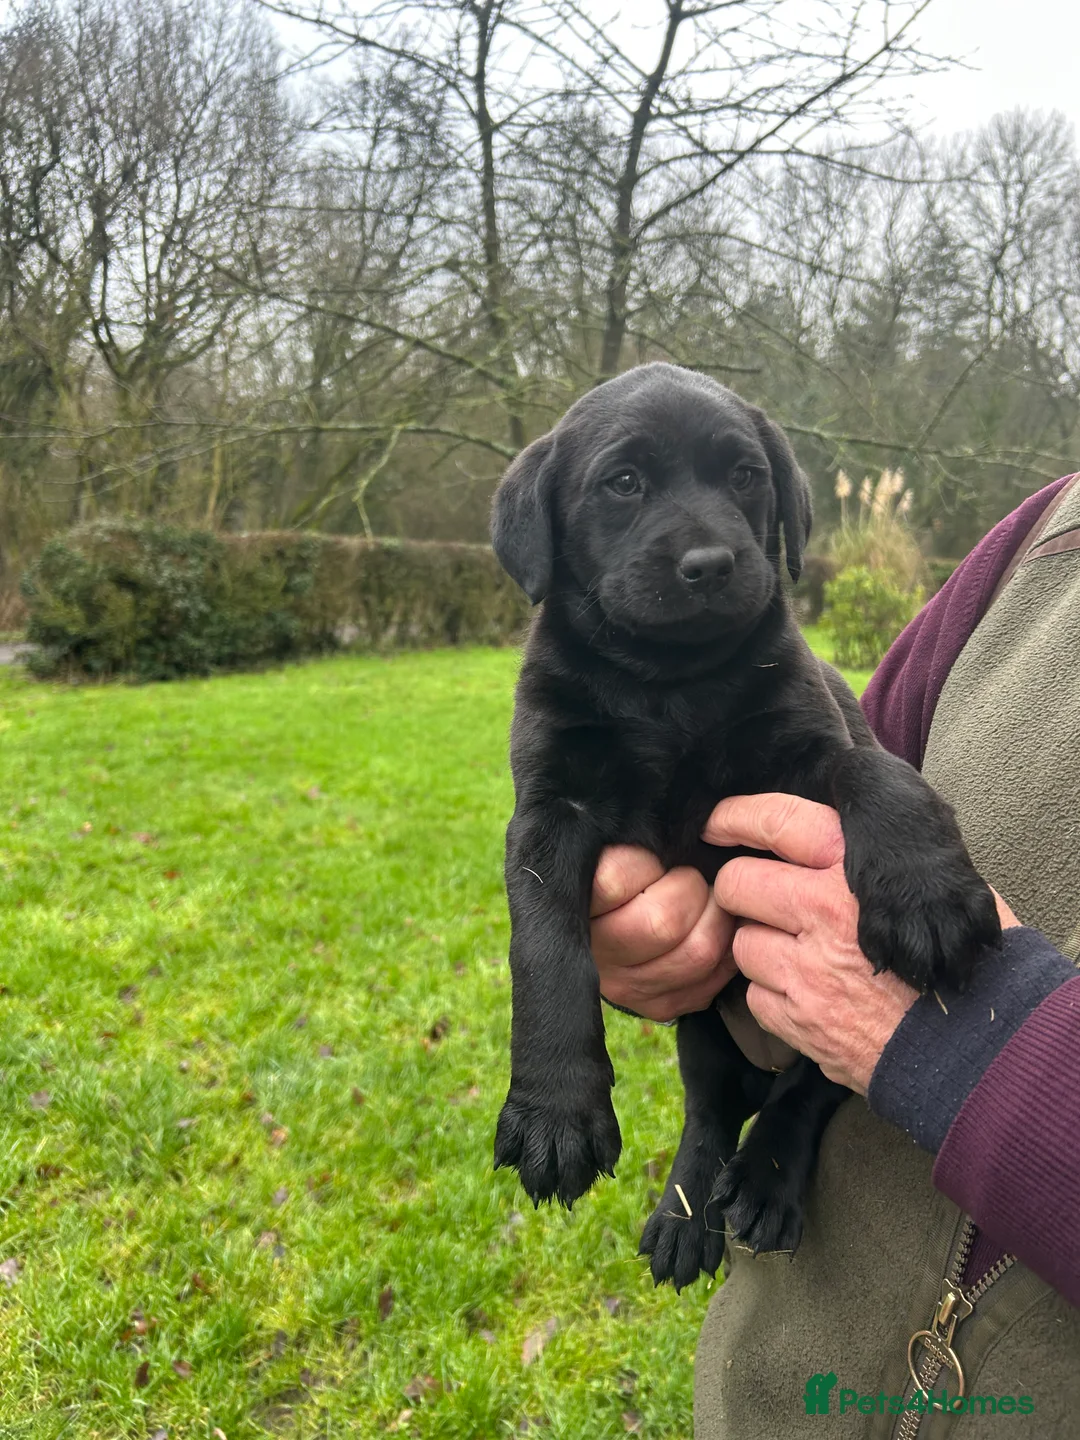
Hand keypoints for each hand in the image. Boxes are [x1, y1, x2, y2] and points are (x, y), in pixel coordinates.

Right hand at [590, 846, 736, 1022]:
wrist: (605, 916)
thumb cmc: (615, 866)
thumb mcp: (608, 844)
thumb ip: (629, 837)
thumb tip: (669, 830)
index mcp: (575, 905)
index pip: (614, 880)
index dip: (646, 860)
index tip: (651, 856)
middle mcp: (596, 954)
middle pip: (663, 922)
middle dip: (691, 887)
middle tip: (689, 876)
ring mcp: (627, 987)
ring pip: (697, 952)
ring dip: (716, 917)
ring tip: (707, 900)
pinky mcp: (657, 1005)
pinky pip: (711, 980)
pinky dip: (725, 950)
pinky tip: (712, 930)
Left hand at [705, 793, 1019, 1093]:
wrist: (977, 1048)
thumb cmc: (962, 961)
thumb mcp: (934, 888)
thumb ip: (878, 862)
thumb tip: (826, 843)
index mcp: (860, 870)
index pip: (777, 821)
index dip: (737, 817)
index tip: (717, 824)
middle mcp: (824, 912)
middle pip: (738, 883)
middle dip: (740, 891)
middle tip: (758, 900)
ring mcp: (807, 969)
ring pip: (740, 942)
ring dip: (758, 948)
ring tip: (796, 955)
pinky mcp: (799, 1019)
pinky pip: (753, 995)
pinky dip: (771, 995)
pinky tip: (805, 995)